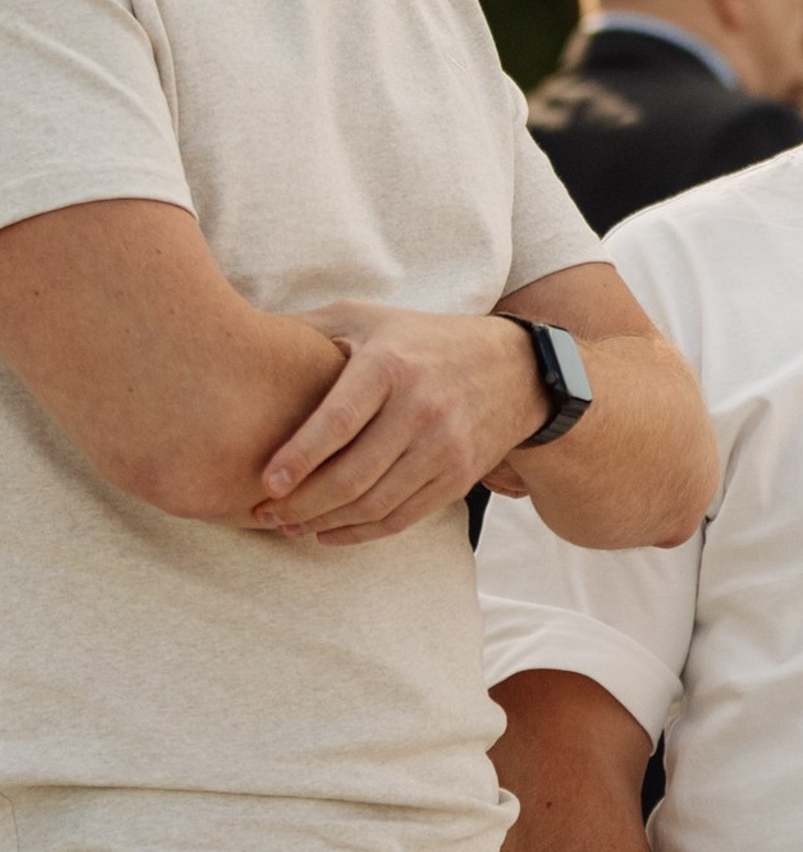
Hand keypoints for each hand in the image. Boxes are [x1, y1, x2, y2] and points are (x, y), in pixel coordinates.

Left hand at [254, 304, 545, 543]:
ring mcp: (445, 448)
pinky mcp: (458, 477)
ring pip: (374, 503)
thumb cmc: (424, 341)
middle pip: (352, 475)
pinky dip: (360, 533)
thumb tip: (238, 340)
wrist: (516, 369)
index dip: (299, 457)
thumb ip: (309, 329)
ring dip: (323, 523)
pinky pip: (402, 517)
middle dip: (300, 503)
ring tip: (287, 526)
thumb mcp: (370, 319)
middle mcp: (422, 409)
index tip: (265, 483)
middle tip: (262, 513)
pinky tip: (327, 532)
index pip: (339, 421)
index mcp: (392, 366)